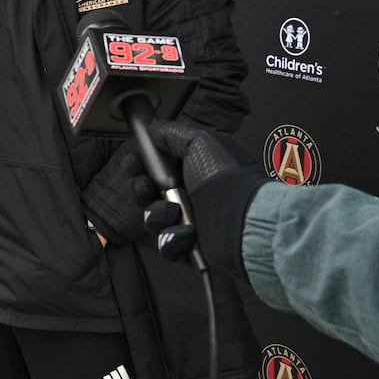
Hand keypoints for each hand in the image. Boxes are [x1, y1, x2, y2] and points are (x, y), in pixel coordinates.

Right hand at [145, 118, 262, 274]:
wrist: (244, 221)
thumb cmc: (227, 182)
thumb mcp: (199, 144)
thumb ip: (172, 134)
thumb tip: (154, 129)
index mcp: (193, 173)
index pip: (155, 170)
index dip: (141, 168)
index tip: (134, 167)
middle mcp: (191, 198)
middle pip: (149, 195)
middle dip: (142, 192)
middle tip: (148, 189)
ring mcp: (190, 224)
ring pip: (154, 221)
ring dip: (157, 215)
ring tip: (173, 212)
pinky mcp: (190, 249)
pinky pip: (166, 245)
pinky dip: (172, 240)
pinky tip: (186, 232)